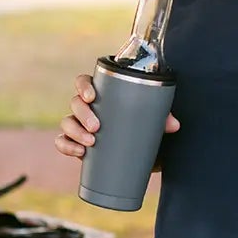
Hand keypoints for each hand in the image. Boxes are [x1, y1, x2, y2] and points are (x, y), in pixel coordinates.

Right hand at [55, 73, 180, 158]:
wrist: (144, 155)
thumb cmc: (146, 129)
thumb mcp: (154, 122)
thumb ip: (163, 118)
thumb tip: (173, 124)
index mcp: (102, 94)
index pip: (84, 82)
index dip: (83, 86)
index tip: (92, 96)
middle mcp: (88, 108)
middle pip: (75, 103)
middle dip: (82, 114)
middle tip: (97, 127)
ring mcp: (81, 126)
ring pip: (67, 122)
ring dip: (74, 131)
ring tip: (90, 142)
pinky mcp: (78, 144)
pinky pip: (63, 142)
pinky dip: (67, 147)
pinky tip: (78, 152)